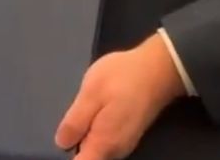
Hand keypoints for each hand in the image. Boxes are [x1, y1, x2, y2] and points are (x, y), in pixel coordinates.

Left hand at [55, 34, 184, 159]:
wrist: (158, 68)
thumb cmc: (122, 77)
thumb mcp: (91, 93)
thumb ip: (75, 122)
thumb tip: (61, 143)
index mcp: (103, 144)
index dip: (68, 155)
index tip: (64, 138)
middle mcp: (115, 151)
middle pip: (88, 156)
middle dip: (75, 142)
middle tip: (72, 117)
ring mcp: (124, 143)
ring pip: (96, 148)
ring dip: (85, 134)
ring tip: (83, 109)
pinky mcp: (128, 133)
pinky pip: (105, 139)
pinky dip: (95, 128)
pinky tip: (95, 108)